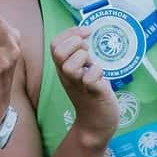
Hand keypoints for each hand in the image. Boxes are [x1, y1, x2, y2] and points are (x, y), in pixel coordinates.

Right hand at [51, 27, 119, 145]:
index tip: (87, 32)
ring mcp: (78, 85)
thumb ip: (80, 56)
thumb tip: (85, 34)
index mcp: (63, 68)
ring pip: (69, 66)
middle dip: (75, 43)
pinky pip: (89, 79)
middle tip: (88, 50)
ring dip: (84, 58)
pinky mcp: (93, 94)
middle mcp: (67, 76)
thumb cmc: (92, 94)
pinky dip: (97, 73)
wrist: (95, 124)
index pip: (55, 44)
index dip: (70, 32)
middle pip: (58, 52)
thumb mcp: (82, 71)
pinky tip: (101, 77)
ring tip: (92, 64)